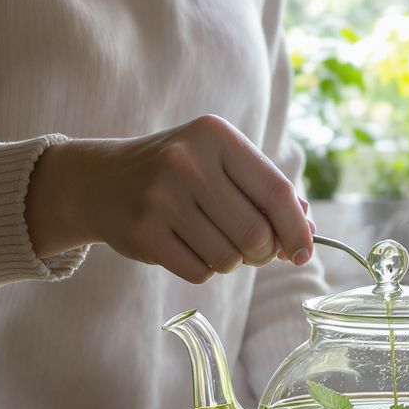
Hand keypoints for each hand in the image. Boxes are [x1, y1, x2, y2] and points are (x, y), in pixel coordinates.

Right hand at [25, 115, 314, 282]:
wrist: (100, 180)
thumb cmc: (179, 174)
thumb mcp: (221, 163)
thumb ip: (266, 192)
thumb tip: (307, 233)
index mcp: (216, 136)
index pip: (277, 192)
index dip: (297, 229)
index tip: (303, 252)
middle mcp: (188, 162)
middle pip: (256, 234)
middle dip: (263, 252)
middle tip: (252, 250)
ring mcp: (161, 197)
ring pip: (228, 259)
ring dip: (230, 261)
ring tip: (212, 240)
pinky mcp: (143, 232)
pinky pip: (199, 272)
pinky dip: (202, 269)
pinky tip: (186, 247)